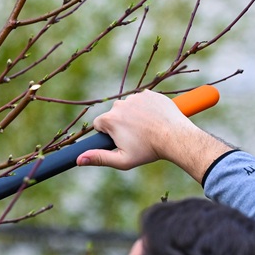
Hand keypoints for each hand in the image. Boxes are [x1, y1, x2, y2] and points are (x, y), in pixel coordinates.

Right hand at [76, 90, 229, 180]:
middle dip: (121, 124)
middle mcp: (120, 104)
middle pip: (114, 114)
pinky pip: (142, 100)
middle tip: (136, 137)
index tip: (120, 140)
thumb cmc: (148, 151)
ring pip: (129, 107)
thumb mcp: (122, 160)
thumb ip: (98, 158)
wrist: (176, 137)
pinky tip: (154, 119)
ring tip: (147, 129)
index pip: (99, 124)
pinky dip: (146, 108)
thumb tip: (78, 160)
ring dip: (134, 116)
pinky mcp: (150, 93)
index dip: (108, 134)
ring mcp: (136, 97)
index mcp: (110, 119)